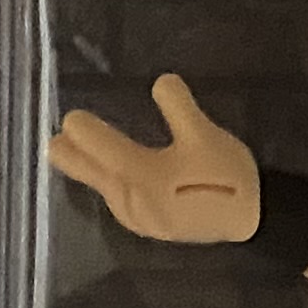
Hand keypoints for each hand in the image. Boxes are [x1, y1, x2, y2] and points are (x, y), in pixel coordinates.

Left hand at [48, 74, 260, 244]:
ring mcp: (141, 218)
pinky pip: (120, 201)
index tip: (69, 117)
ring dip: (92, 170)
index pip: (104, 150)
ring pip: (107, 189)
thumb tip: (160, 81)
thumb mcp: (207, 136)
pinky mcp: (152, 226)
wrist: (253, 223)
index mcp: (143, 176)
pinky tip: (112, 179)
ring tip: (76, 154)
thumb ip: (179, 108)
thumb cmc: (227, 179)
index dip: (86, 132)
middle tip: (54, 143)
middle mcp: (133, 200)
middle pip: (96, 174)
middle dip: (76, 157)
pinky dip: (109, 184)